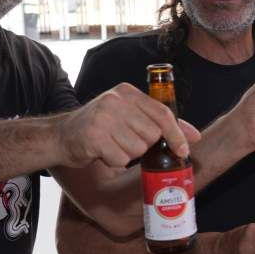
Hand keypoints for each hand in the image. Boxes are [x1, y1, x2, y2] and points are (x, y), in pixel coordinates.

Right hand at [56, 83, 199, 167]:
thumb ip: (161, 123)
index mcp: (127, 92)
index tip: (183, 150)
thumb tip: (194, 136)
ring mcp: (103, 117)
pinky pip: (120, 159)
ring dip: (127, 154)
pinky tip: (102, 152)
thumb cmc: (100, 127)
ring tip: (111, 145)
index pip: (162, 113)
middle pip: (151, 134)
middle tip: (123, 140)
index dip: (176, 133)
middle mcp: (115, 100)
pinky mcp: (94, 137)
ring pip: (137, 149)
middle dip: (142, 145)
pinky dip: (114, 161)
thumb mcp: (129, 116)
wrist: (60, 135)